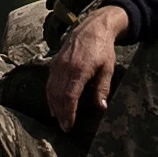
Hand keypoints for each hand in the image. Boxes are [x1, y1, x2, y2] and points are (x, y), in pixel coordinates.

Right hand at [48, 3, 131, 127]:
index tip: (69, 125)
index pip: (69, 96)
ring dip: (54, 106)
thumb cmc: (103, 50)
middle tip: (65, 128)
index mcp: (79, 70)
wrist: (92, 28)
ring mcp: (57, 65)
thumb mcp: (108, 69)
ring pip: (51, 90)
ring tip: (59, 120)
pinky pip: (49, 83)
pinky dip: (50, 95)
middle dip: (61, 113)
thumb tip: (101, 108)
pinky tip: (53, 106)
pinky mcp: (54, 63)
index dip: (68, 113)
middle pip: (58, 96)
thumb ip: (102, 88)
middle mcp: (64, 68)